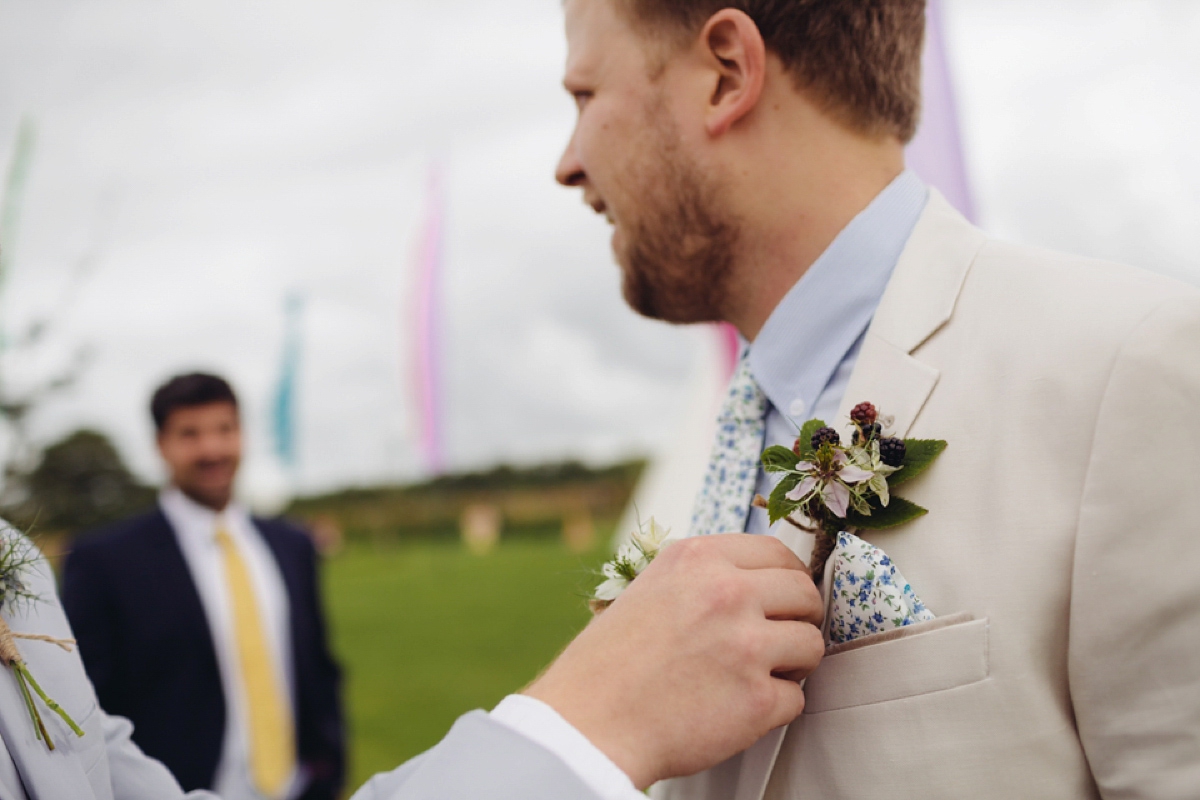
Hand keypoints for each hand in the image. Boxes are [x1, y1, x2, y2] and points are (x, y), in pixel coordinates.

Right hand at [524, 534, 823, 788]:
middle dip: (800, 617)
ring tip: (757, 674)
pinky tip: (740, 707)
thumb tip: (754, 580)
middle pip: (804, 593)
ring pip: (811, 644)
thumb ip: (703, 577)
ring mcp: (746, 645)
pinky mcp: (758, 698)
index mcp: (698, 560)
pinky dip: (774, 707)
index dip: (787, 577)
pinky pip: (796, 697)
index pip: (775, 551)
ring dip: (793, 663)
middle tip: (782, 637)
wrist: (589, 723)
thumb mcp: (650, 588)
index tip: (785, 596)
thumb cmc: (611, 663)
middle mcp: (726, 593)